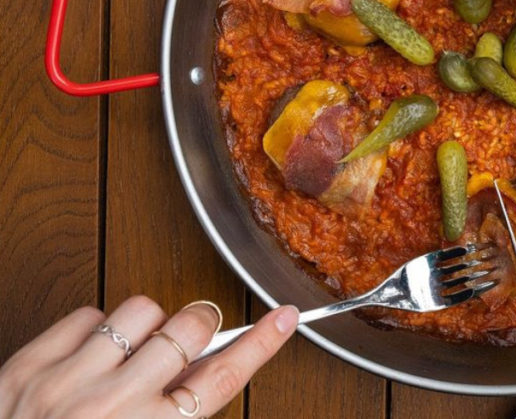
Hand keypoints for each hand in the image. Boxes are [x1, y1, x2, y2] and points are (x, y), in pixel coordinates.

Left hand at [0, 296, 297, 417]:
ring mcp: (68, 383)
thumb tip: (207, 368)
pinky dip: (94, 330)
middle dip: (197, 327)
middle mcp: (113, 407)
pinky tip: (88, 357)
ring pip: (140, 311)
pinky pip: (86, 315)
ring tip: (128, 354)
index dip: (260, 343)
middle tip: (187, 339)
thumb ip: (178, 413)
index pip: (222, 378)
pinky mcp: (28, 366)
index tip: (284, 317)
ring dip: (145, 327)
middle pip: (190, 329)